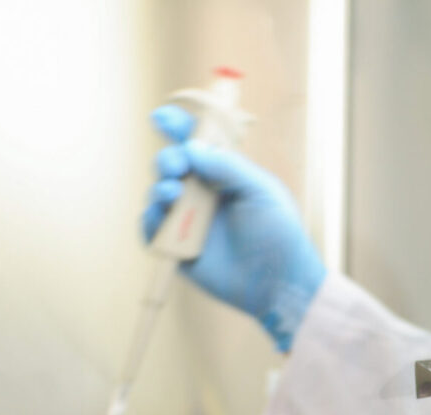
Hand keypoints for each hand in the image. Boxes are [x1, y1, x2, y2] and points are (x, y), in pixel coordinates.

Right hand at [144, 106, 326, 350]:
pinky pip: (153, 230)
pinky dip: (150, 220)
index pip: (196, 145)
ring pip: (159, 195)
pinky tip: (159, 215)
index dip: (177, 128)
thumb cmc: (280, 235)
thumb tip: (195, 149)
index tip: (162, 116)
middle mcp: (204, 195)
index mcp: (225, 176)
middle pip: (172, 166)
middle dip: (168, 159)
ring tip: (172, 193)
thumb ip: (229, 166)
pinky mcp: (179, 250)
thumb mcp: (262, 190)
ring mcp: (190, 221)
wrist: (280, 283)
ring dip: (159, 188)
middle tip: (177, 167)